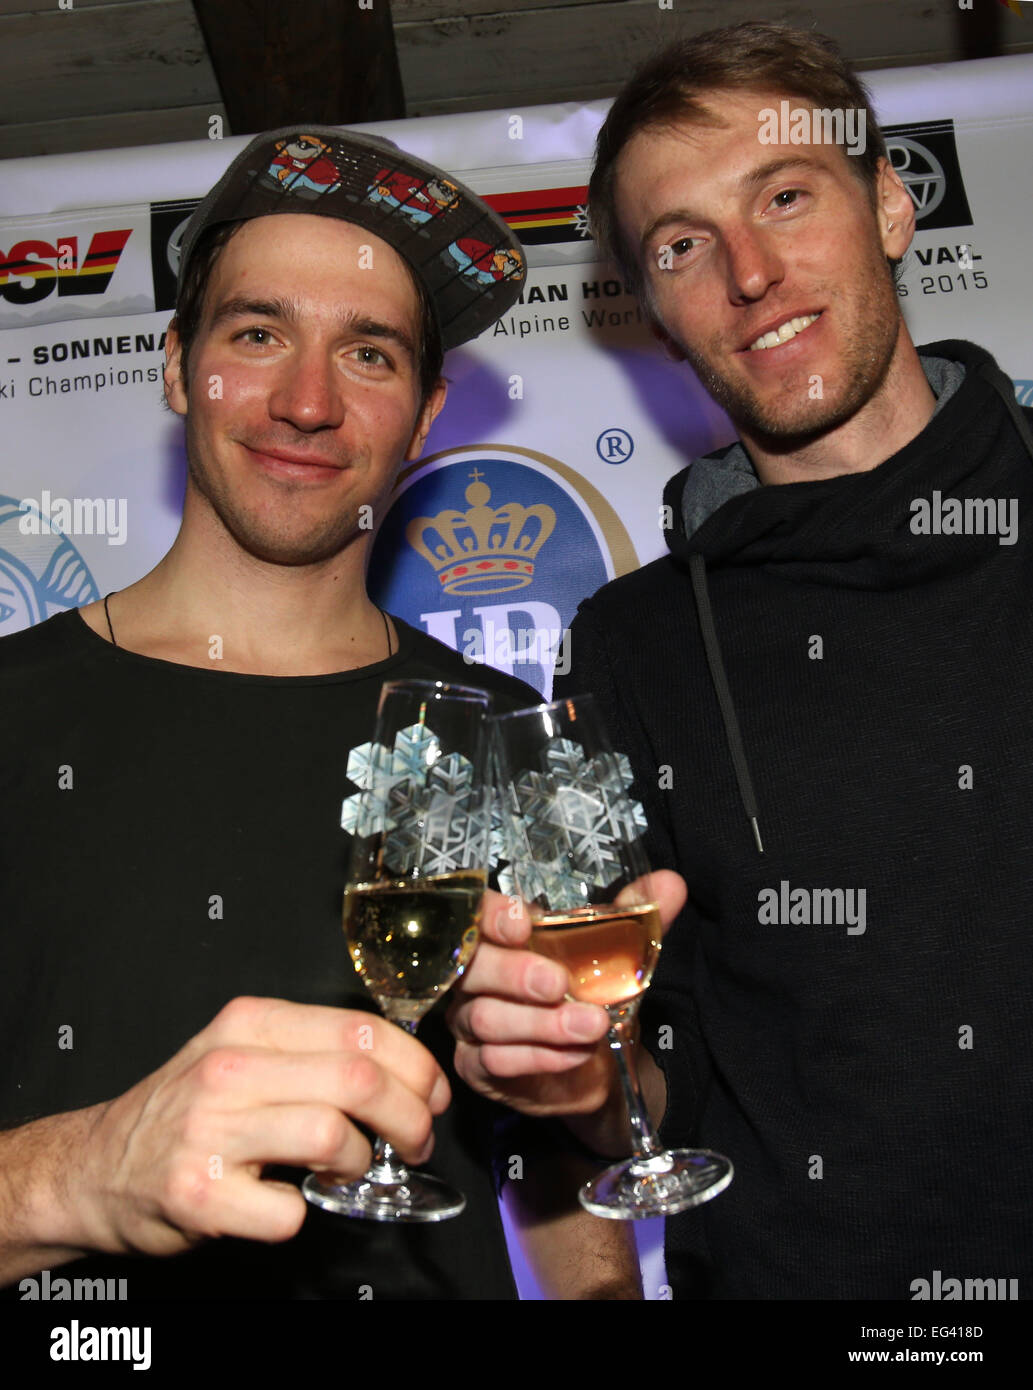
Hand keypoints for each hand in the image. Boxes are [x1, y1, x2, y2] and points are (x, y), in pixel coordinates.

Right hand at [68, 997, 449, 1257]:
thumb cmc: (185, 1110)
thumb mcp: (240, 1051)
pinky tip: (287, 1202)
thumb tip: (400, 1066)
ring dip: (359, 1162)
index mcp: (250, 1024)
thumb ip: (309, 1049)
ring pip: (332, 1135)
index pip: (361, 1030)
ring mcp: (210, 1131)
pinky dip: (302, 1214)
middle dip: (410, 1116)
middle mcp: (229, 1069)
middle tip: (416, 1141)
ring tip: (349, 1170)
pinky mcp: (199, 1194)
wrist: (96, 1167)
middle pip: (359, 1078)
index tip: (431, 1094)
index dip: (415, 1066)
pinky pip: (288, 1210)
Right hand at [448, 871, 686, 1125]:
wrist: (595, 1066)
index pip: (476, 913)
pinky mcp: (475, 1066)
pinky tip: (576, 1053)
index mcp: (500, 936)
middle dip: (515, 973)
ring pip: (486, 1017)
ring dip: (541, 1023)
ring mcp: (468, 1021)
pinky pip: (495, 1060)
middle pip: (471, 967)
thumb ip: (637, 918)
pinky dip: (540, 1057)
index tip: (523, 923)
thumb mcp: (618, 954)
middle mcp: (474, 975)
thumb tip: (670, 884)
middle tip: (558, 983)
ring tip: (591, 1024)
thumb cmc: (591, 996)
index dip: (491, 915)